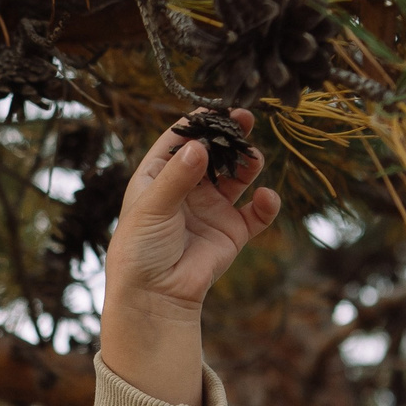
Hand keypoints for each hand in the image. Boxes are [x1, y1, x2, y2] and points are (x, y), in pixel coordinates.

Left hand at [100, 109, 280, 405]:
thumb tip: (199, 146)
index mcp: (158, 177)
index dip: (198, 123)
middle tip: (246, 119)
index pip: (179, 140)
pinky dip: (266, 203)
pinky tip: (266, 197)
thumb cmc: (140, 250)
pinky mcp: (232, 232)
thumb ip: (177, 176)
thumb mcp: (152, 207)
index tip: (217, 108)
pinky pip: (256, 212)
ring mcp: (211, 208)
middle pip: (214, 153)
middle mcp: (186, 189)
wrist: (154, 296)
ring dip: (247, 164)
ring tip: (252, 158)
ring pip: (237, 176)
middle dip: (230, 136)